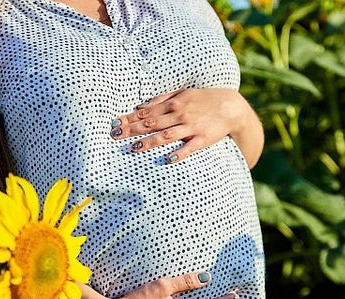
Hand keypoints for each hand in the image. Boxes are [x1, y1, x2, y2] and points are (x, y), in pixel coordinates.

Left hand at [109, 88, 263, 167]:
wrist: (230, 106)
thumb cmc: (203, 100)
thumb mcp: (182, 93)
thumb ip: (161, 99)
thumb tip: (141, 106)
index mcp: (173, 103)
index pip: (146, 112)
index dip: (129, 118)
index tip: (114, 123)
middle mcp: (180, 115)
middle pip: (152, 123)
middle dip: (132, 129)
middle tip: (115, 135)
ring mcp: (191, 127)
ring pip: (166, 135)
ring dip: (150, 141)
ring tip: (134, 148)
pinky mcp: (202, 139)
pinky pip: (189, 147)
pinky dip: (179, 153)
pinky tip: (168, 159)